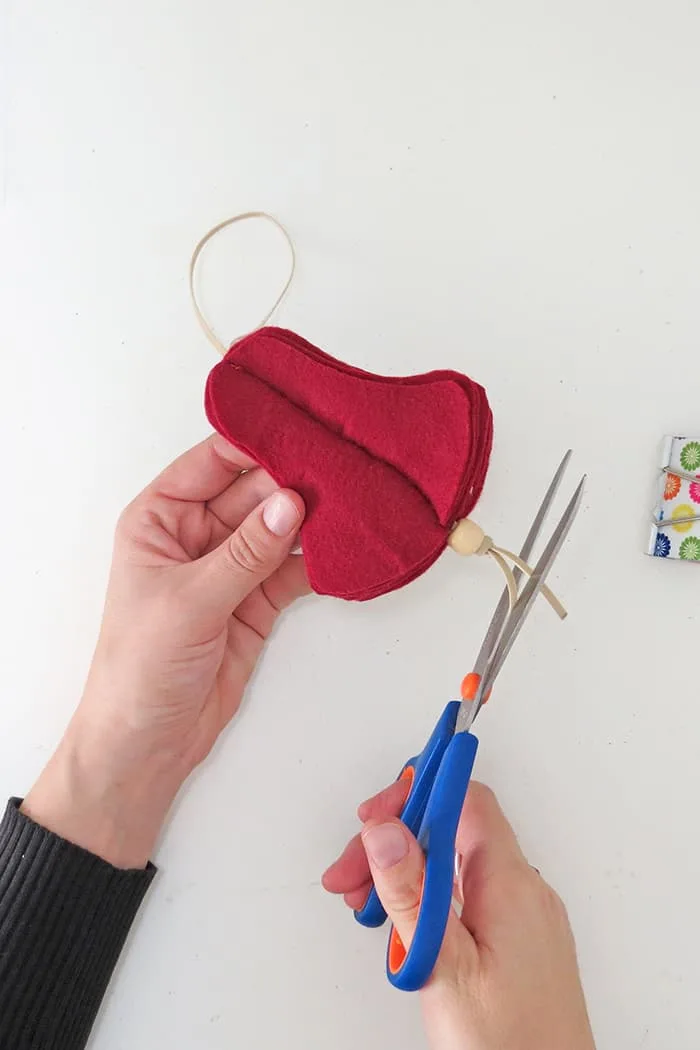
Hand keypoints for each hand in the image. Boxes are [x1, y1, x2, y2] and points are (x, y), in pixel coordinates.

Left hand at [23, 435, 306, 867]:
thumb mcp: (189, 602)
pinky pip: (295, 567)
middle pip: (255, 491)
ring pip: (280, 528)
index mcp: (160, 518)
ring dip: (316, 519)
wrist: (149, 743)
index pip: (212, 462)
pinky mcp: (258, 600)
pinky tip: (349, 548)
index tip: (301, 430)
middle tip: (344, 469)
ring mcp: (231, 566)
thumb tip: (291, 506)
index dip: (254, 444)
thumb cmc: (139, 669)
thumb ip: (245, 553)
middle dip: (296, 481)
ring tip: (357, 503)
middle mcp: (197, 534)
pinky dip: (321, 559)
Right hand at [323, 782, 595, 1049]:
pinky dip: (428, 900)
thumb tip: (386, 831)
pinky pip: (467, 896)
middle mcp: (523, 890)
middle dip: (395, 844)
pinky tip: (401, 925)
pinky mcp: (516, 939)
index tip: (377, 811)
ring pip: (455, 866)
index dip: (419, 794)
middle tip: (351, 874)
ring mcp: (522, 915)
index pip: (467, 801)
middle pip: (451, 833)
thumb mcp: (444, 967)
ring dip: (405, 875)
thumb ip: (412, 894)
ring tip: (366, 905)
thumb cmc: (510, 1046)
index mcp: (511, 885)